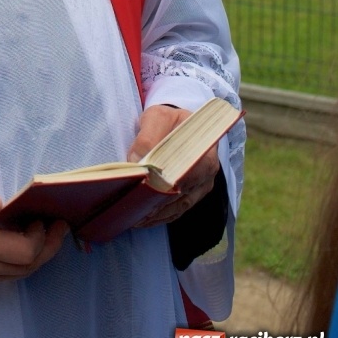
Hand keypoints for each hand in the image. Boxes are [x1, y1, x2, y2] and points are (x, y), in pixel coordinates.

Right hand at [0, 173, 67, 288]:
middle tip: (56, 226)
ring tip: (45, 234)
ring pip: (19, 274)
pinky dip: (20, 261)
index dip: (40, 238)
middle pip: (26, 266)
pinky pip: (6, 275)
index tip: (43, 218)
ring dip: (36, 256)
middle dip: (46, 247)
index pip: (23, 252)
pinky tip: (24, 243)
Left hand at [127, 105, 219, 226]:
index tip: (140, 194)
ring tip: (133, 221)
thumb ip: (147, 137)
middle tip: (131, 214)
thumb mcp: (158, 117)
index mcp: (203, 151)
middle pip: (179, 195)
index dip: (160, 187)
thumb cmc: (170, 118)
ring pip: (178, 207)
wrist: (181, 122)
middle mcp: (206, 173)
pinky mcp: (194, 194)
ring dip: (156, 216)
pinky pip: (178, 210)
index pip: (182, 175)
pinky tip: (144, 220)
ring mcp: (202, 186)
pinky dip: (161, 217)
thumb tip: (136, 163)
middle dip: (155, 207)